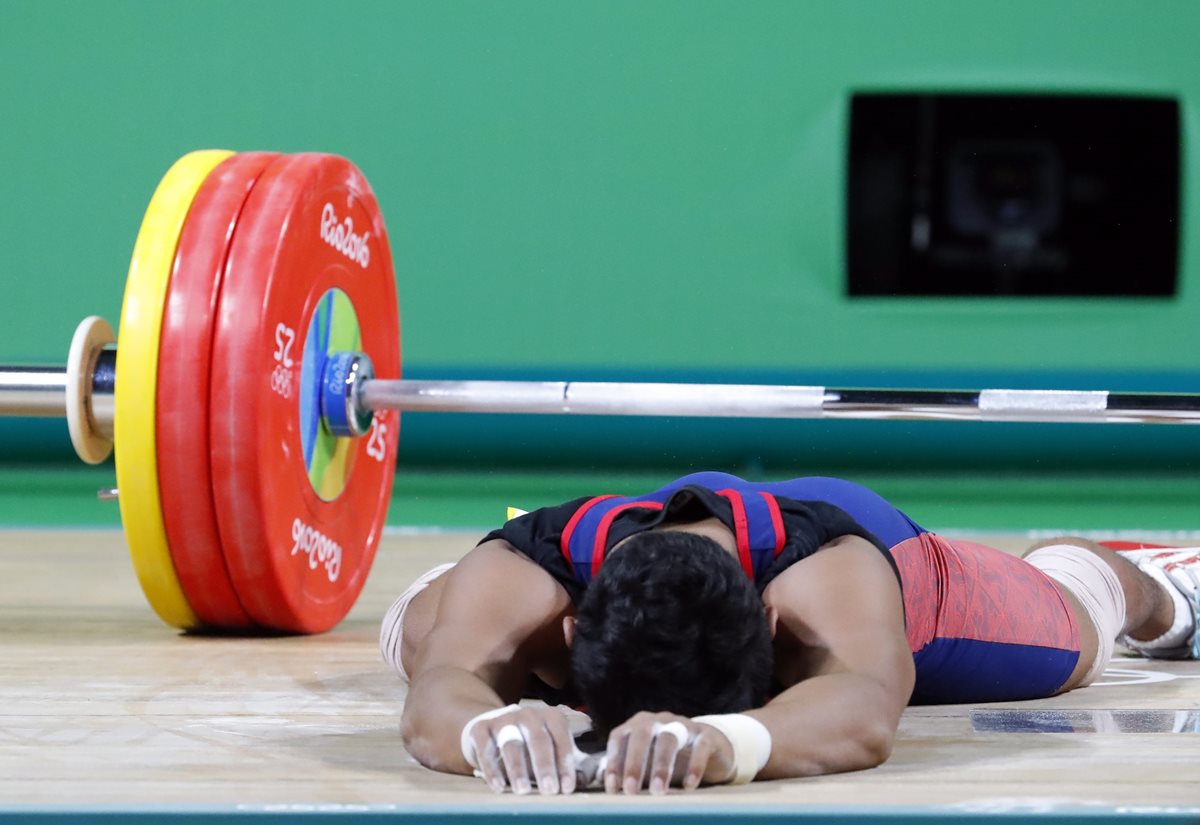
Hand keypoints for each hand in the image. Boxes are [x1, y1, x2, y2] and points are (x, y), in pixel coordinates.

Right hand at [462, 704, 578, 794]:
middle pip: (538, 739)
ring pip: (512, 743)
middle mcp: (528, 714)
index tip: (566, 787)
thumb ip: (574, 764)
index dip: (565, 763)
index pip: (561, 737)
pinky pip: (486, 749)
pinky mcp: (480, 729)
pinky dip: (492, 769)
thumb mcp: (554, 751)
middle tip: (550, 790)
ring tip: (523, 791)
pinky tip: (499, 786)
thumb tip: (593, 777)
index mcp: (551, 717)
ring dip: (518, 768)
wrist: (494, 733)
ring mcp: (503, 720)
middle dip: (545, 765)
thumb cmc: (531, 747)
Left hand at [604, 711, 735, 794]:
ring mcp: (682, 724)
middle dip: (634, 763)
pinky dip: (694, 766)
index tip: (613, 787)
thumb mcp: (647, 762)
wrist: (710, 747)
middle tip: (630, 790)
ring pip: (668, 739)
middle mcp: (658, 720)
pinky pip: (700, 746)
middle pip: (641, 734)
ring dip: (661, 765)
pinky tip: (689, 786)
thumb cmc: (670, 757)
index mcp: (638, 725)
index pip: (620, 737)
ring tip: (657, 790)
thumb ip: (628, 770)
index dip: (614, 761)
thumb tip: (609, 786)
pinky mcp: (705, 734)